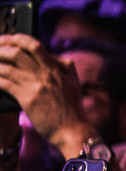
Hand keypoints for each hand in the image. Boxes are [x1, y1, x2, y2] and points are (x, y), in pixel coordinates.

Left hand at [0, 34, 86, 148]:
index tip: (8, 40)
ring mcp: (36, 86)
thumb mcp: (74, 83)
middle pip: (18, 52)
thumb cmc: (73, 111)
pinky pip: (6, 84)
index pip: (35, 45)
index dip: (18, 39)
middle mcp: (45, 74)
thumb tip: (52, 56)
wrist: (72, 131)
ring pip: (8, 67)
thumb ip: (65, 67)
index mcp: (56, 69)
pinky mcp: (27, 99)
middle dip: (2, 48)